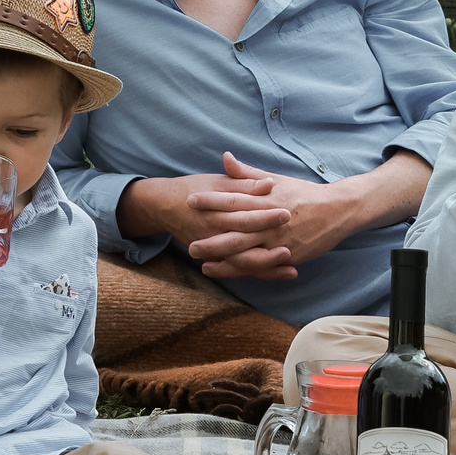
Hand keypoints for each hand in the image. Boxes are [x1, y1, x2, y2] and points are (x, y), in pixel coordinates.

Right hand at [119, 166, 293, 278]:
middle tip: (291, 242)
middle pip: (242, 239)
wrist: (164, 206)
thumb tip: (269, 183)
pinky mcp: (215, 259)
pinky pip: (239, 270)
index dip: (263, 213)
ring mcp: (213, 248)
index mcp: (215, 209)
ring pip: (240, 261)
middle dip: (267, 241)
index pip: (242, 212)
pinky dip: (261, 272)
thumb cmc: (193, 189)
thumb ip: (243, 182)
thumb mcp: (217, 181)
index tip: (286, 212)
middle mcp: (212, 231)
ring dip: (265, 263)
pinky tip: (284, 273)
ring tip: (289, 261)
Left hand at [186, 154, 376, 278]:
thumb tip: (224, 157)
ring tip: (202, 263)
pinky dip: (245, 271)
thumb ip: (247, 173)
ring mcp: (279, 239)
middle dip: (211, 238)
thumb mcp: (275, 179)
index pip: (234, 198)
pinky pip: (263, 265)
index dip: (211, 200)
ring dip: (224, 260)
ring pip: (248, 252)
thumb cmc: (303, 193)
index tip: (190, 200)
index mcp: (266, 198)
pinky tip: (229, 273)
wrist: (338, 209)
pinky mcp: (288, 255)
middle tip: (187, 242)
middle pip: (236, 229)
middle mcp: (270, 219)